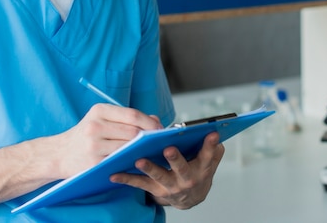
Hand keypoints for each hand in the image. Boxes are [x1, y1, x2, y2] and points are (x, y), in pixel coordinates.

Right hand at [52, 104, 162, 178]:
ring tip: (151, 150)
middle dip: (149, 137)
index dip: (150, 122)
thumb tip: (155, 119)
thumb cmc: (85, 135)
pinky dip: (131, 160)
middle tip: (159, 142)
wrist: (58, 154)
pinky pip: (120, 161)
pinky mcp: (94, 162)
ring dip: (142, 149)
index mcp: (99, 111)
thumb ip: (127, 118)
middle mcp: (95, 126)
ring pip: (128, 147)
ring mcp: (94, 145)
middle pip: (133, 131)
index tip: (160, 129)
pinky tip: (137, 160)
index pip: (132, 114)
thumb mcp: (102, 120)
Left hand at [109, 132, 224, 209]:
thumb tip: (210, 129)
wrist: (190, 198)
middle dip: (175, 159)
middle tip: (169, 149)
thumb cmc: (197, 170)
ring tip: (139, 160)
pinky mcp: (156, 190)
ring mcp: (171, 186)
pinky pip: (140, 184)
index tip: (212, 133)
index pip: (208, 155)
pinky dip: (127, 179)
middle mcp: (187, 179)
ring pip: (159, 176)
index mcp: (202, 168)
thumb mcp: (208, 160)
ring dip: (149, 168)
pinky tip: (115, 174)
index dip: (210, 145)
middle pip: (182, 168)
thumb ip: (211, 146)